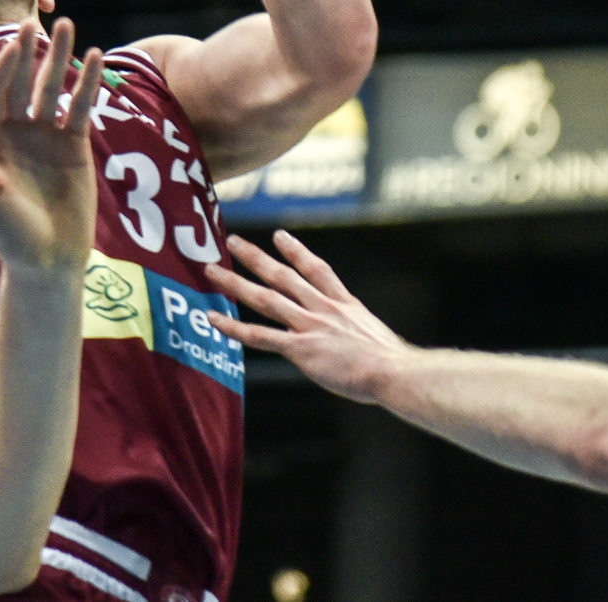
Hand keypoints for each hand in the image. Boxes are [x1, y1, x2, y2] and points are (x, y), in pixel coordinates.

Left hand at [0, 19, 102, 276]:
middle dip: (27, 53)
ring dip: (58, 58)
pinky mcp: (75, 145)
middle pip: (21, 82)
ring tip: (67, 25)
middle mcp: (16, 131)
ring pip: (52, 87)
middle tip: (35, 22)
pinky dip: (88, 82)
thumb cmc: (7, 235)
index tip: (14, 46)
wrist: (48, 261)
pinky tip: (96, 56)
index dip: (2, 70)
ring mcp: (46, 136)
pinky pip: (81, 106)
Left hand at [205, 230, 407, 402]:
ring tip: (212, 270)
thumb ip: (363, 337)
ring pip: (265, 298)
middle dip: (256, 257)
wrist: (394, 371)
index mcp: (345, 305)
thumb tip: (366, 346)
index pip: (317, 270)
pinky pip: (260, 335)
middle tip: (233, 241)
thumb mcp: (379, 339)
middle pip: (283, 276)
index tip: (280, 236)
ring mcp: (310, 326)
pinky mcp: (301, 348)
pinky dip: (234, 327)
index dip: (297, 252)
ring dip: (235, 283)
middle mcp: (323, 309)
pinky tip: (214, 320)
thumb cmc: (395, 365)